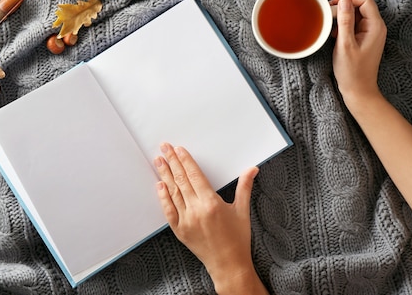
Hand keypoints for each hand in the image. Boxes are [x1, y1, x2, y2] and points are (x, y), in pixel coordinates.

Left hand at [154, 143, 267, 293]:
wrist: (229, 265)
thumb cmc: (238, 239)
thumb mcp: (243, 210)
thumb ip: (244, 187)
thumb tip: (252, 169)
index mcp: (212, 203)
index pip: (195, 175)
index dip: (185, 161)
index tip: (178, 149)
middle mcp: (197, 210)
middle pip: (181, 180)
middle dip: (172, 161)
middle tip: (164, 147)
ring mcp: (186, 220)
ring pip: (173, 192)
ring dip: (165, 175)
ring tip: (158, 160)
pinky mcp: (179, 230)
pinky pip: (168, 210)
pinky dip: (163, 197)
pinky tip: (159, 185)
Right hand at [331, 0, 386, 106]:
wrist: (358, 89)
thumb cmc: (352, 71)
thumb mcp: (345, 44)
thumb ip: (345, 21)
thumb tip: (343, 1)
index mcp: (375, 26)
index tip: (332, 5)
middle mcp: (375, 26)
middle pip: (360, 5)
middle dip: (343, 7)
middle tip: (328, 16)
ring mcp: (369, 32)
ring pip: (355, 14)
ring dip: (341, 16)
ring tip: (330, 27)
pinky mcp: (362, 37)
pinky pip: (353, 23)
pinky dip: (342, 25)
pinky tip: (334, 34)